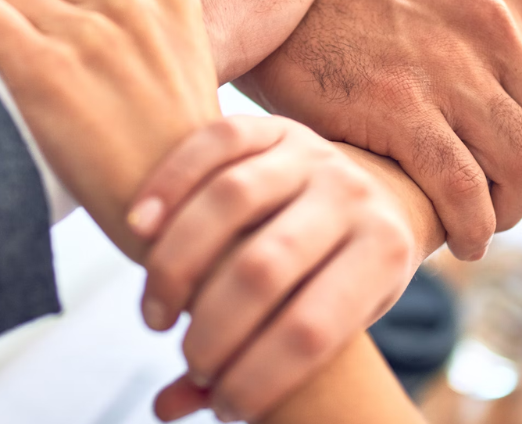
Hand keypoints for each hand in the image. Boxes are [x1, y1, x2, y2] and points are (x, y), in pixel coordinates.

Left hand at [0, 0, 219, 258]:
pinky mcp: (44, 68)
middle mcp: (131, 2)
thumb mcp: (184, 64)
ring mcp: (89, 32)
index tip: (45, 28)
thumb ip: (141, 25)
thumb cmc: (174, 155)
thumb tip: (67, 9)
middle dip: (15, 7)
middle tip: (13, 56)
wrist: (181, 217)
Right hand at [130, 115, 417, 421]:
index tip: (226, 406)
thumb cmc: (344, 277)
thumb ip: (259, 361)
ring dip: (177, 265)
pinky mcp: (275, 125)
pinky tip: (137, 229)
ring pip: (231, 200)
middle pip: (264, 267)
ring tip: (156, 314)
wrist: (377, 195)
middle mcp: (354, 195)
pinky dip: (169, 184)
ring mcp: (313, 153)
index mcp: (384, 252)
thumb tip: (169, 406)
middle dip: (213, 330)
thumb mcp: (332, 321)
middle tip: (188, 357)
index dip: (259, 379)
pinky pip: (214, 143)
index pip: (312, 329)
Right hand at [235, 0, 521, 260]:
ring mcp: (447, 66)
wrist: (275, 0)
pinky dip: (473, 227)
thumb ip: (492, 39)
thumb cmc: (354, 13)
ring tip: (482, 223)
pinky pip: (464, 188)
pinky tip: (458, 239)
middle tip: (509, 202)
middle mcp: (490, 26)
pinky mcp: (398, 105)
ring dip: (511, 212)